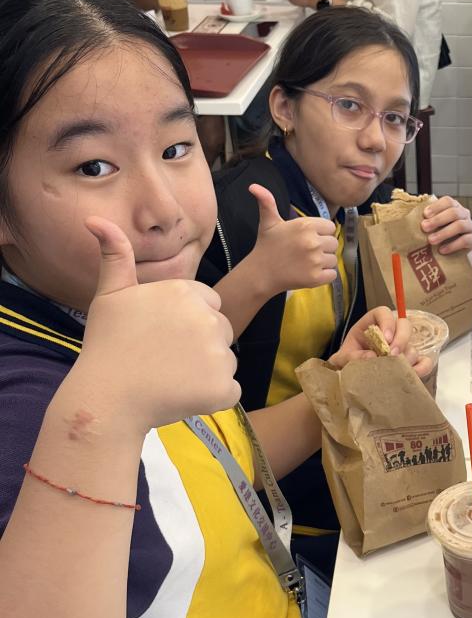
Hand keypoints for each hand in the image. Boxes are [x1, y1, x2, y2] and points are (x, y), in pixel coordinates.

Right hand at [76, 218, 240, 434]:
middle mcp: (208, 318)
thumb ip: (115, 255)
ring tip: (171, 377)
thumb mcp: (110, 295)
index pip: (209, 303)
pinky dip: (212, 396)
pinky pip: (229, 390)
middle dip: (201, 344)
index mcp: (186, 292)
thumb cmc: (107, 345)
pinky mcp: (224, 386)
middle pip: (220, 330)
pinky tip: (183, 396)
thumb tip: (95, 219)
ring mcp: (218, 353)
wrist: (107, 398)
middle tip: (164, 358)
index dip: (186, 321)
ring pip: (225, 360)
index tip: (161, 335)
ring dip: (206, 371)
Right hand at [247, 184, 338, 295]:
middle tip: (306, 251)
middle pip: (334, 243)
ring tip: (306, 262)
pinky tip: (310, 272)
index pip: (330, 227)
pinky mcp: (316, 277)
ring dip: (324, 262)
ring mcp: (315, 261)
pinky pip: (332, 274)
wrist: (260, 273)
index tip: (308, 238)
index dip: (321, 233)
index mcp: (306, 226)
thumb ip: (267, 202)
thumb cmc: (266, 246)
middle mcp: (313, 242)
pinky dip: (324, 275)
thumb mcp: (268, 222)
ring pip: (333, 259)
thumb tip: (253, 186)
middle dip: (323, 247)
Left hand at [328, 307, 431, 378]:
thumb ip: (351, 357)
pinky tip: (413, 375)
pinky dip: (422, 367)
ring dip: (407, 358)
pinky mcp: (410, 362)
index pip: (383, 313)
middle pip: (404, 325)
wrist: (350, 377)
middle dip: (401, 340)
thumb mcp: (342, 358)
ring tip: (396, 371)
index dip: (387, 323)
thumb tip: (372, 357)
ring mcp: (402, 347)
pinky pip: (424, 362)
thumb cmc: (346, 362)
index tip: (385, 339)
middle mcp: (390, 332)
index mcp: (372, 323)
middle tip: (392, 355)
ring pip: (413, 346)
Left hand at [421, 196, 471, 270]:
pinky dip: (452, 245)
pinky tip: (442, 250)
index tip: (425, 214)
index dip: (436, 207)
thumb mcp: (436, 224)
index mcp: (454, 207)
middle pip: (453, 213)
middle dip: (438, 220)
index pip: (448, 201)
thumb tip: (408, 222)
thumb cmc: (443, 233)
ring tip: (431, 240)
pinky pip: (465, 240)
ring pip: (459, 226)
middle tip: (424, 228)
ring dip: (444, 233)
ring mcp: (470, 226)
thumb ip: (427, 220)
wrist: (459, 248)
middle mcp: (464, 214)